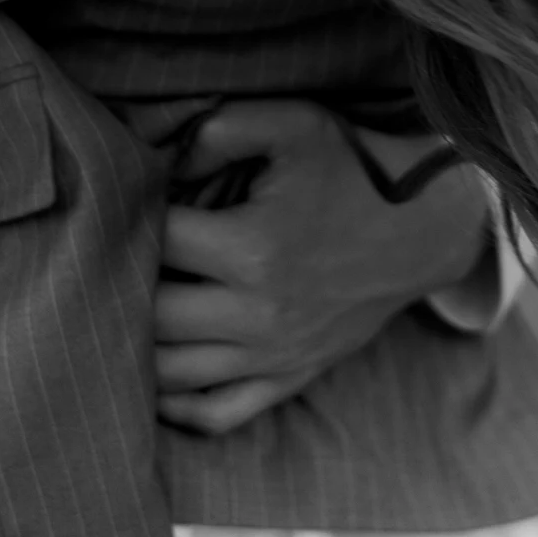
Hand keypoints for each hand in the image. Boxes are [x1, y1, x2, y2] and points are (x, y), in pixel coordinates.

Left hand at [153, 99, 493, 435]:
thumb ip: (218, 130)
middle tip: (114, 259)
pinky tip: (153, 378)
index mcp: (251, 249)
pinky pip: (217, 413)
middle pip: (152, 319)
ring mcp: (274, 355)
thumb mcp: (291, 122)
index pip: (157, 243)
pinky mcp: (290, 376)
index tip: (125, 201)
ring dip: (136, 346)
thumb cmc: (352, 168)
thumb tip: (164, 164)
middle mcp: (258, 313)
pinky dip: (176, 405)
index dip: (130, 219)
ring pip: (173, 374)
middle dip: (123, 287)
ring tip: (119, 311)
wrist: (424, 226)